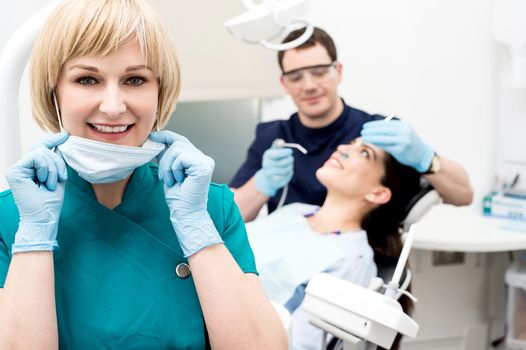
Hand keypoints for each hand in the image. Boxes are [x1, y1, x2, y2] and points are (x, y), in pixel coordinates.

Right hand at [6, 132, 68, 252]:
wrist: (44, 216)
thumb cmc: (51, 201)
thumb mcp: (58, 176)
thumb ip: (56, 160)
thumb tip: (61, 140)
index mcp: (34, 168)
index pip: (42, 148)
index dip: (53, 140)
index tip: (65, 135)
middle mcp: (24, 166)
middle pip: (44, 149)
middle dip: (57, 162)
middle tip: (60, 178)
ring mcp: (18, 168)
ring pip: (41, 152)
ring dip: (53, 169)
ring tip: (50, 184)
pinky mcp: (14, 171)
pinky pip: (35, 157)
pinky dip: (45, 169)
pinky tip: (43, 181)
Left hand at [149, 131, 222, 256]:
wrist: (185, 213)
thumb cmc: (178, 196)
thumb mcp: (168, 170)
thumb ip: (166, 155)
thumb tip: (155, 137)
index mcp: (197, 158)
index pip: (180, 139)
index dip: (166, 136)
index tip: (152, 137)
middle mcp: (204, 158)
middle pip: (177, 143)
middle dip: (164, 159)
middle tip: (164, 177)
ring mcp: (205, 161)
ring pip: (177, 149)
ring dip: (168, 166)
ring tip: (171, 180)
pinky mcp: (204, 166)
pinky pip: (181, 157)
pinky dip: (174, 169)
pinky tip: (178, 181)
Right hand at [254, 147, 293, 196]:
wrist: (268, 178)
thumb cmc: (273, 161)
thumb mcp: (274, 152)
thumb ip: (277, 145)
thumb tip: (281, 141)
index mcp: (267, 155)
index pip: (276, 154)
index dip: (285, 152)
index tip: (290, 151)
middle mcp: (266, 164)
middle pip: (283, 162)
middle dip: (290, 159)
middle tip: (291, 158)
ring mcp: (270, 173)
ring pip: (286, 169)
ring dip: (290, 166)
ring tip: (289, 165)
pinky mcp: (275, 181)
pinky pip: (287, 175)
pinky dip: (289, 172)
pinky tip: (286, 172)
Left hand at [361, 119, 434, 172]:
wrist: (422, 155)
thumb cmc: (410, 143)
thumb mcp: (404, 133)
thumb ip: (392, 130)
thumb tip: (374, 129)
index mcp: (404, 125)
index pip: (386, 123)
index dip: (374, 124)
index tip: (366, 126)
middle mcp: (404, 132)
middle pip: (383, 129)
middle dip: (371, 130)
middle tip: (363, 131)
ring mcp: (402, 140)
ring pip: (383, 137)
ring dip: (372, 137)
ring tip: (364, 137)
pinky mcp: (400, 150)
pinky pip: (385, 146)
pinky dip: (377, 144)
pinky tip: (371, 143)